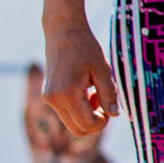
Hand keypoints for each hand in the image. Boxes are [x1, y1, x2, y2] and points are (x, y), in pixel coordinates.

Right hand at [41, 21, 118, 137]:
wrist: (63, 32)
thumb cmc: (85, 48)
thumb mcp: (103, 70)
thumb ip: (109, 94)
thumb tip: (114, 115)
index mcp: (68, 94)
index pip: (88, 125)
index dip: (104, 121)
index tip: (109, 105)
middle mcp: (54, 100)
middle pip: (78, 130)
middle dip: (95, 121)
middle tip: (103, 101)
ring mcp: (49, 98)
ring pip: (72, 123)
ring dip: (87, 114)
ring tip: (95, 92)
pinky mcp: (49, 95)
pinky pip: (66, 112)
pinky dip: (79, 108)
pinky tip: (86, 89)